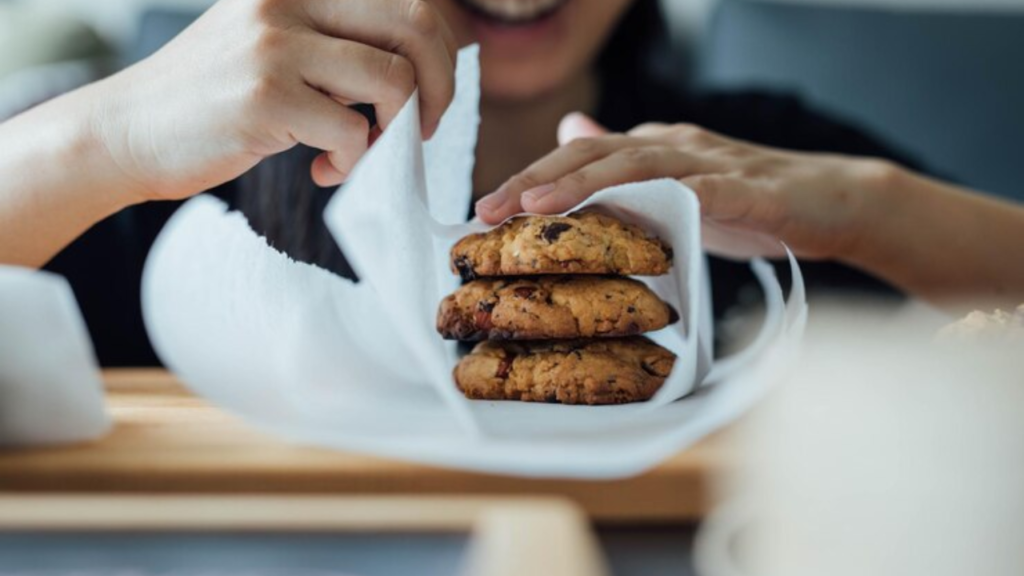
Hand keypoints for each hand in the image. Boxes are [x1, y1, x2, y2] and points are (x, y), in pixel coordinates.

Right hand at [96, 0, 456, 200]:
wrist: (128, 131)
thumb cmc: (213, 97)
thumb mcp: (276, 44)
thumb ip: (338, 43)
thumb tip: (424, 69)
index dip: (438, 49)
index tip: (427, 93)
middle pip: (416, 26)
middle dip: (439, 87)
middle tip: (420, 127)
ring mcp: (275, 44)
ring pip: (394, 81)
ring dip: (397, 129)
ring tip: (364, 150)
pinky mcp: (265, 97)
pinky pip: (355, 131)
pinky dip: (354, 161)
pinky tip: (324, 171)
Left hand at [476, 113, 897, 261]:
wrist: (832, 201)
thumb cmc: (750, 202)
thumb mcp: (675, 187)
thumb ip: (625, 168)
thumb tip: (570, 134)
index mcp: (655, 148)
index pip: (581, 158)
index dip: (531, 179)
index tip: (484, 210)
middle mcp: (675, 146)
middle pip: (595, 154)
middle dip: (538, 179)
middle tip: (487, 208)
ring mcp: (712, 164)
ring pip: (638, 165)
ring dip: (584, 183)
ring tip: (536, 206)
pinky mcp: (749, 189)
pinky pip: (706, 191)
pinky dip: (669, 199)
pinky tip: (635, 214)